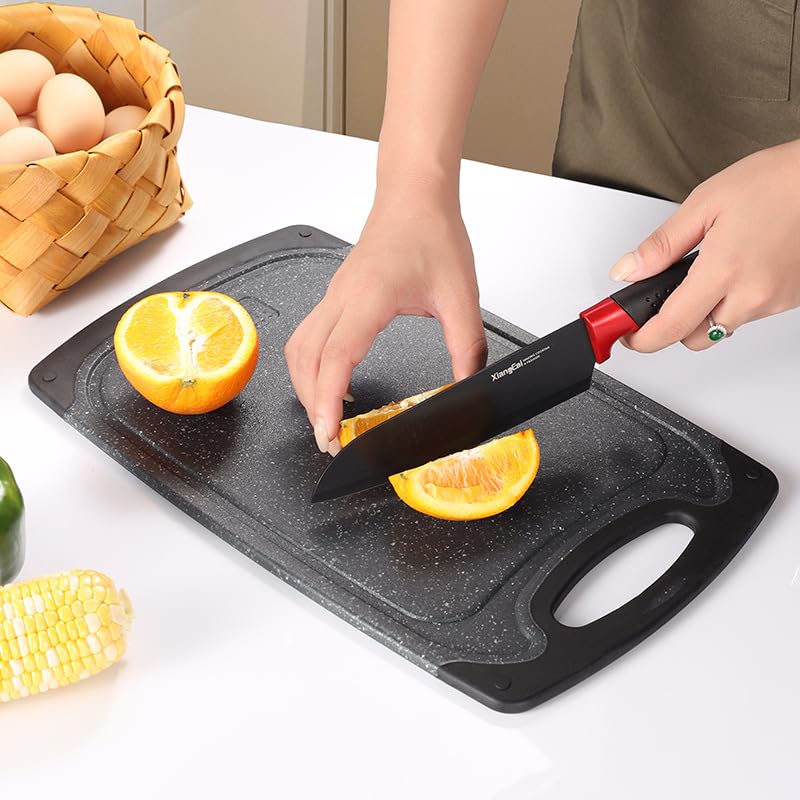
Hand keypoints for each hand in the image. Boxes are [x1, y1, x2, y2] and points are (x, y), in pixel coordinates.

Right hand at [284, 192, 486, 453]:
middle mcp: (342, 297)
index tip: (328, 434)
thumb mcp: (462, 297)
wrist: (415, 196)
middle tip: (329, 439)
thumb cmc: (433, 233)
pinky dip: (311, 367)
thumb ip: (468, 348)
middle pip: (305, 361)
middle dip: (310, 406)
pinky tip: (333, 381)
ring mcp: (334, 295)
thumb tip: (470, 389)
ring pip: (299, 349)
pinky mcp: (336, 295)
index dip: (326, 403)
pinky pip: (309, 336)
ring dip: (305, 387)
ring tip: (326, 417)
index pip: (334, 360)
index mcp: (369, 298)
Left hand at [608, 139, 799, 351]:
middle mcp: (752, 295)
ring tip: (708, 272)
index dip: (641, 337)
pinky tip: (737, 270)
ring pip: (722, 328)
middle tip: (661, 299)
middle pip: (695, 338)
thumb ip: (661, 245)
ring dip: (705, 312)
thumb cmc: (777, 182)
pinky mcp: (790, 300)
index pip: (671, 327)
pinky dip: (734, 301)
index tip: (626, 334)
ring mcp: (775, 302)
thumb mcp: (705, 204)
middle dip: (672, 325)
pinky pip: (749, 314)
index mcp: (724, 271)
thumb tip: (628, 270)